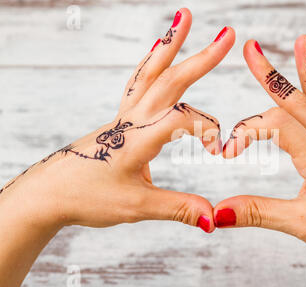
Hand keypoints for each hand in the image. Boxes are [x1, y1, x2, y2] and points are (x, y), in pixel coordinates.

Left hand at [0, 8, 234, 286]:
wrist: (48, 195)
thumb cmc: (87, 198)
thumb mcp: (138, 207)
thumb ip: (180, 208)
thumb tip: (214, 218)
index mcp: (139, 138)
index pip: (185, 120)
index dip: (209, 131)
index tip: (219, 152)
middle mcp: (132, 120)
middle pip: (170, 80)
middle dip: (202, 58)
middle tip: (227, 34)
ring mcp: (123, 117)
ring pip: (150, 73)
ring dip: (170, 45)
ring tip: (182, 18)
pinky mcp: (118, 121)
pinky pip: (137, 84)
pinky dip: (150, 63)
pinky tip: (157, 50)